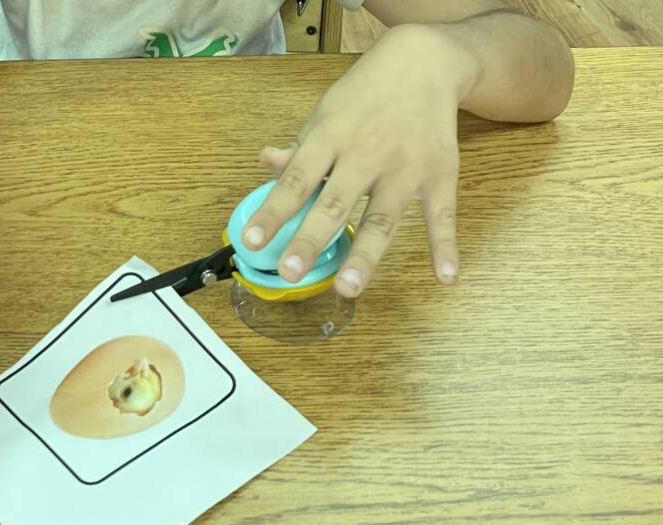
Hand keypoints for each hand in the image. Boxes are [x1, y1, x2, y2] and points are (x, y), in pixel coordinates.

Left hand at [244, 25, 475, 296]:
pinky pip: (441, 215)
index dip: (273, 211)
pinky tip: (446, 277)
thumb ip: (300, 149)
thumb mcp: (325, 113)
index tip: (251, 241)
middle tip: (290, 273)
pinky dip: (445, 246)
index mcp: (330, 137)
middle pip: (335, 204)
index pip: (296, 180)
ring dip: (366, 256)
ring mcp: (405, 167)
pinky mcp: (439, 175)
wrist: (425, 62)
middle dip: (311, 240)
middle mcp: (366, 154)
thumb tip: (265, 163)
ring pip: (383, 218)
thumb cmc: (364, 97)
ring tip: (348, 289)